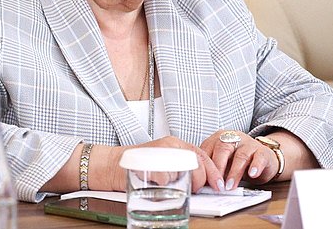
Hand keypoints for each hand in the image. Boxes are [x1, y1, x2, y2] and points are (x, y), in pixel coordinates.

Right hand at [107, 136, 224, 193]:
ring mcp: (161, 152)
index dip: (213, 171)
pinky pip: (167, 178)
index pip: (202, 155)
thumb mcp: (163, 161)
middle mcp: (170, 145)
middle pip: (198, 164)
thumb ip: (180, 165)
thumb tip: (201, 181)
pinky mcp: (152, 163)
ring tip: (170, 184)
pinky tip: (156, 182)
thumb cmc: (137, 166)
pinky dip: (163, 185)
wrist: (112, 165)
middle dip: (200, 180)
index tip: (219, 184)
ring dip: (180, 183)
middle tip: (195, 189)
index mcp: (175, 143)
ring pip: (184, 172)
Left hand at [200, 130, 279, 190]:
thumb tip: (204, 184)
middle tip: (217, 184)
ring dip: (234, 172)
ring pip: (241, 155)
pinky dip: (255, 166)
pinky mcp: (263, 152)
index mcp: (218, 139)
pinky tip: (252, 174)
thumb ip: (213, 170)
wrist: (262, 158)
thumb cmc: (237, 162)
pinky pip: (259, 157)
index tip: (204, 181)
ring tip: (230, 186)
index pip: (208, 149)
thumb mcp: (223, 163)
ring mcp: (249, 143)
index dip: (205, 166)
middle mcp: (233, 138)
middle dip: (218, 168)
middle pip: (223, 149)